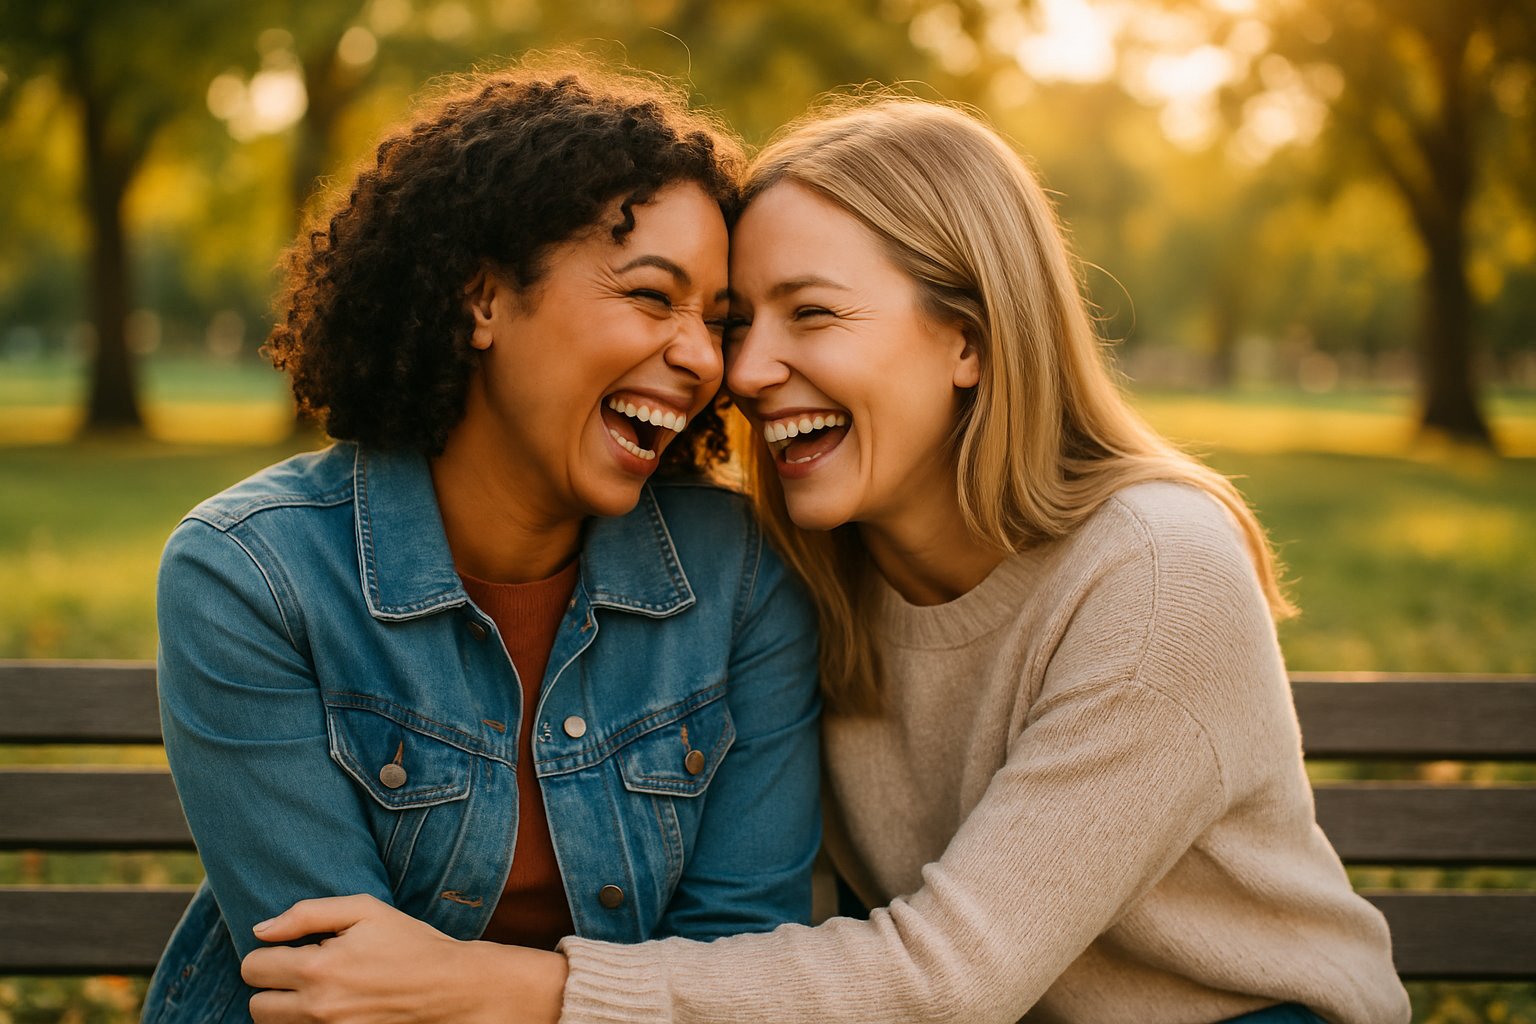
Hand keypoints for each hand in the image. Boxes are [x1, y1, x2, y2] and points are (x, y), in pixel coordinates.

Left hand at [240, 894, 566, 1023]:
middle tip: (301, 971)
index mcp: (318, 968)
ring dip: (285, 1008)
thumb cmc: (408, 941)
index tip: (290, 949)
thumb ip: (306, 914)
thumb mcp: (364, 910)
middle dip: (271, 985)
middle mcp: (318, 1007)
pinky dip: (305, 1023)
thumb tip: (261, 930)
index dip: (267, 953)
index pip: (252, 968)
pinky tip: (329, 1005)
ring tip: (316, 989)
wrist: (449, 985)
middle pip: (255, 1006)